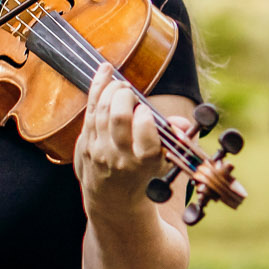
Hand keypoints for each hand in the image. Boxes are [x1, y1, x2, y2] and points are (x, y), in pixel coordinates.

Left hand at [75, 63, 186, 215]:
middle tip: (130, 94)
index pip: (146, 138)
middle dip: (125, 97)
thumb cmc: (143, 172)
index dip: (145, 119)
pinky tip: (106, 71)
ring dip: (111, 90)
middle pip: (119, 118)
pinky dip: (98, 86)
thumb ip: (175, 139)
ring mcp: (100, 150)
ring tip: (121, 86)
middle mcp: (121, 157)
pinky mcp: (86, 142)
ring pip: (102, 111)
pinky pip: (90, 108)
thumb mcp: (164, 161)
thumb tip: (182, 125)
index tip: (145, 111)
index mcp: (145, 163)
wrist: (113, 197)